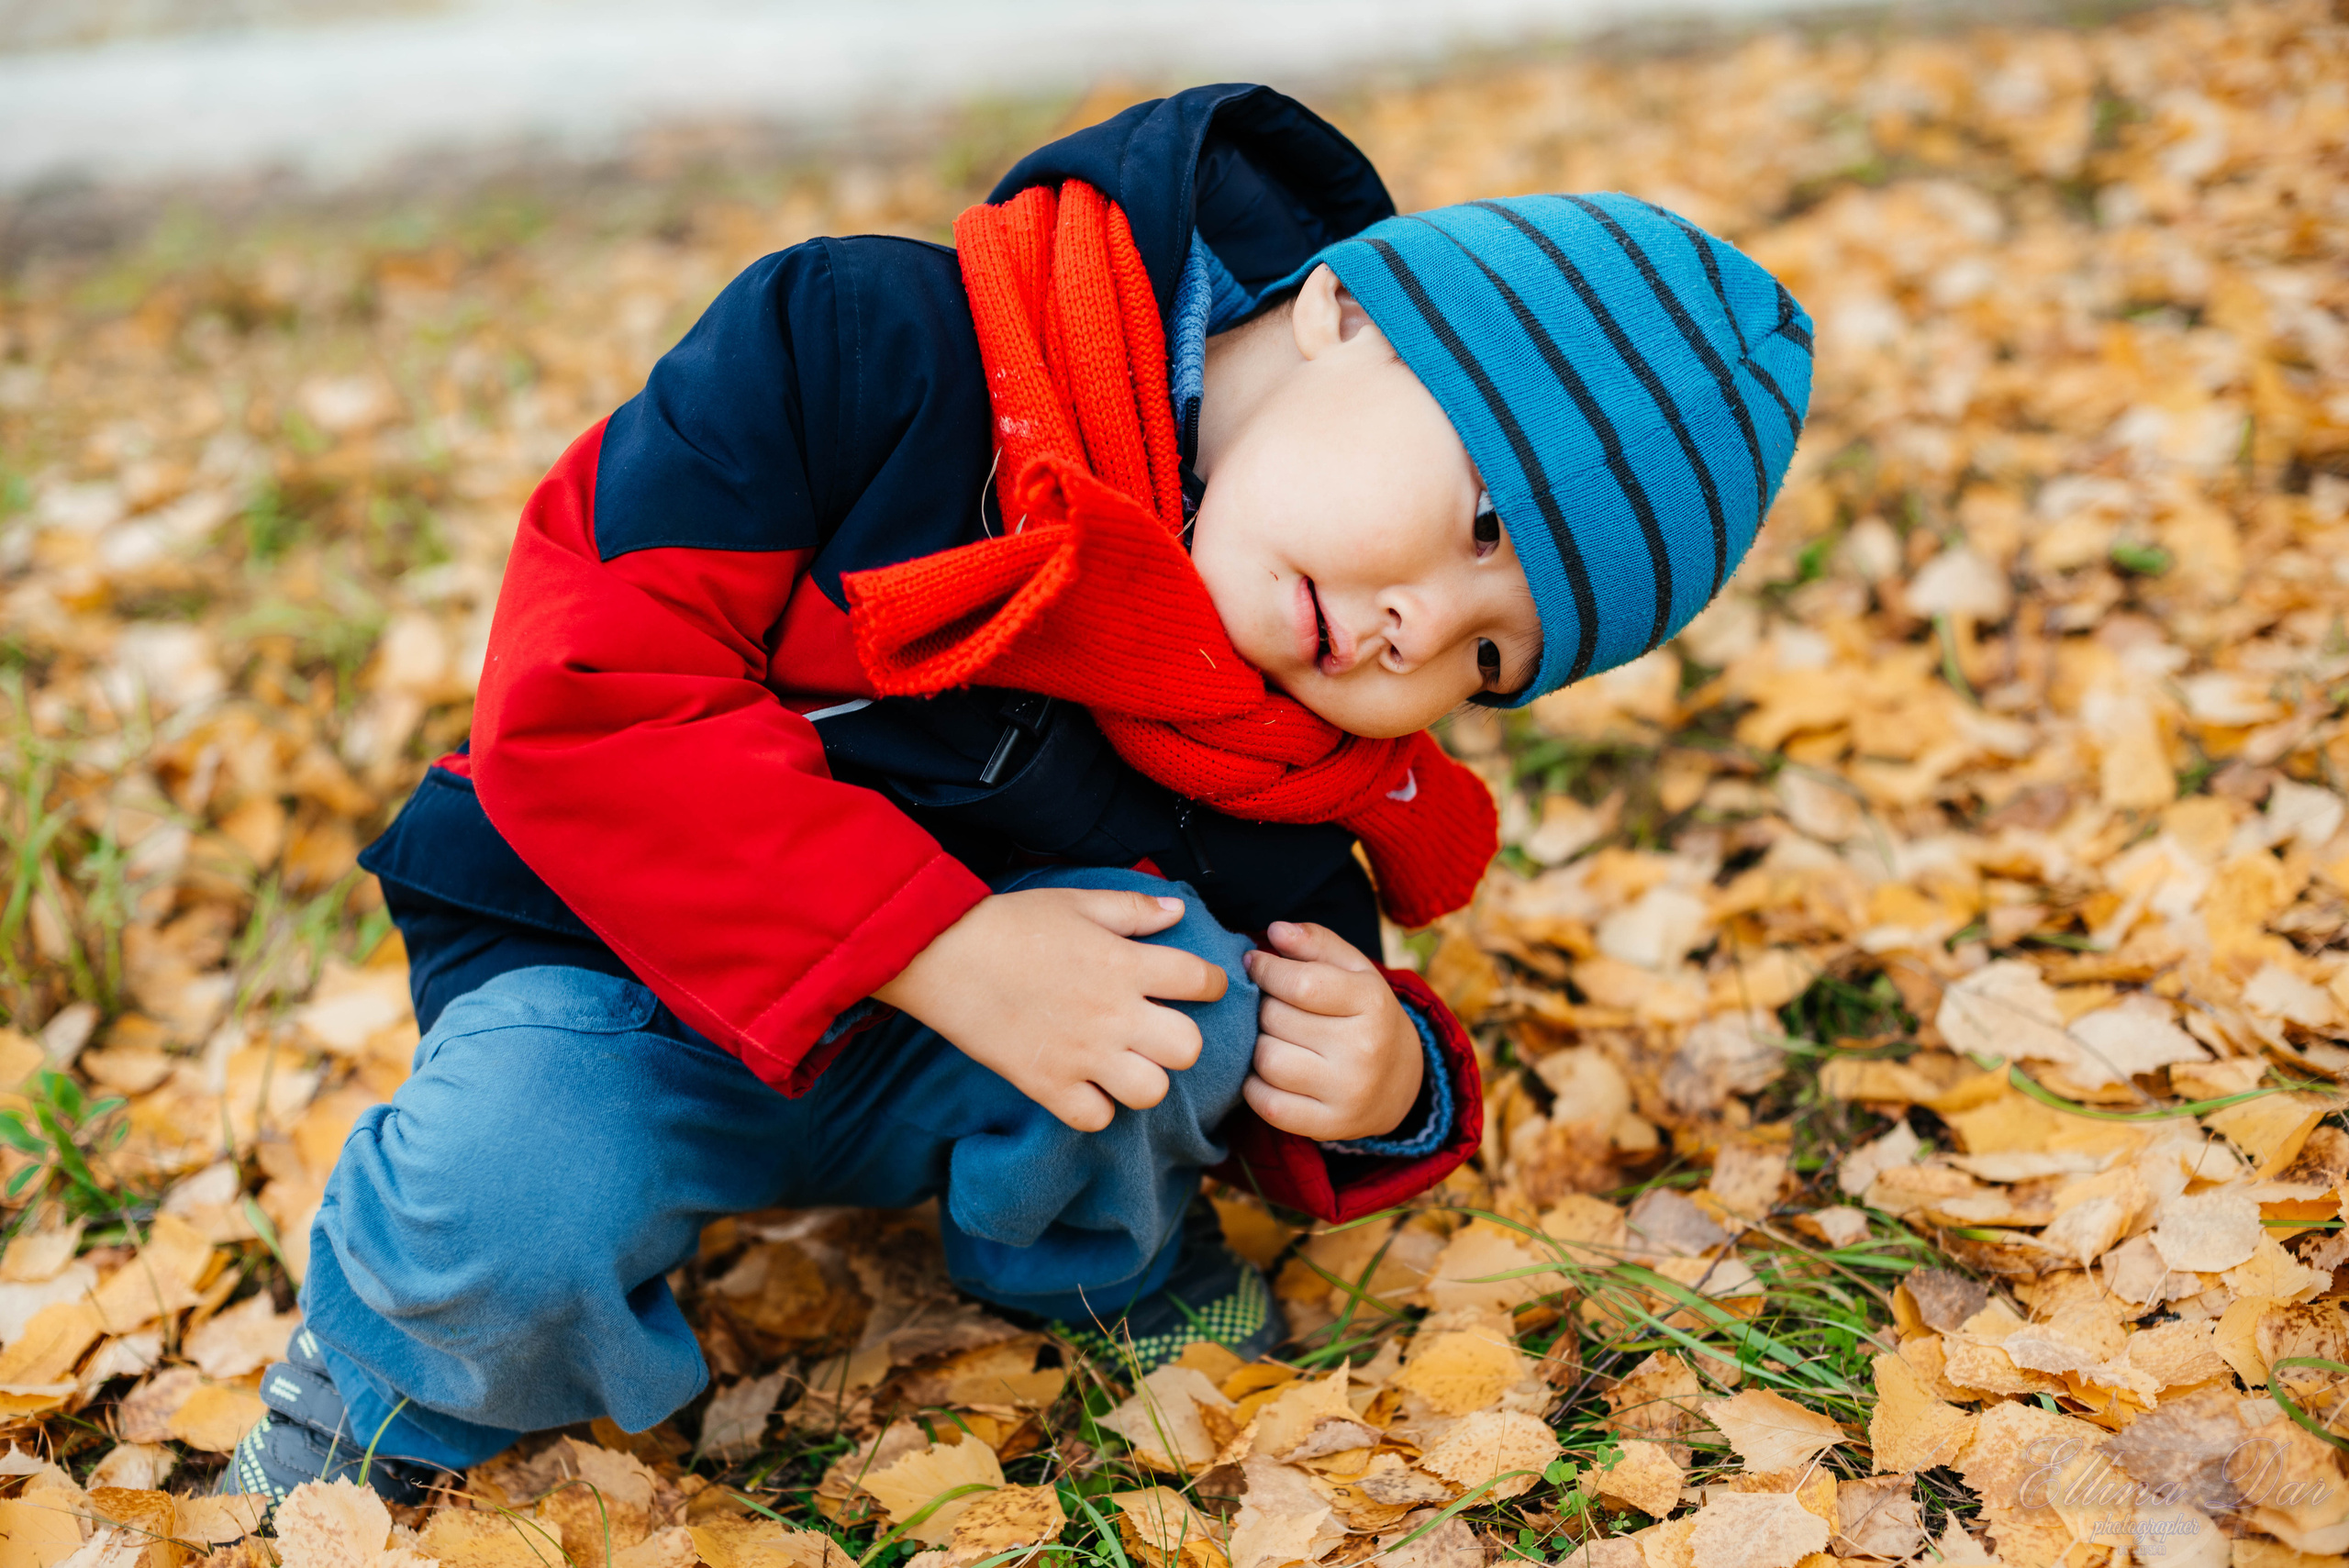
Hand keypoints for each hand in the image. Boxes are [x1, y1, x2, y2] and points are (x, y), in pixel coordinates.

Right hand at [874, 888, 1227, 1132]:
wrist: (943, 954)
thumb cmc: (1011, 923)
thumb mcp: (1077, 902)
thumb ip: (1132, 909)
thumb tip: (1178, 912)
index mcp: (1124, 964)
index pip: (1200, 981)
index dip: (1211, 983)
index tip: (1201, 985)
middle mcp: (1112, 1014)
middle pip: (1188, 1049)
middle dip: (1182, 1041)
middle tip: (1159, 1031)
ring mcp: (1081, 1055)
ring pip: (1151, 1092)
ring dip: (1144, 1079)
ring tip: (1126, 1064)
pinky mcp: (1046, 1084)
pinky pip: (1096, 1119)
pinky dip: (1096, 1108)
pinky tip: (1086, 1085)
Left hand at [1241, 921, 1423, 1142]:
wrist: (1401, 1082)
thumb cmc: (1364, 1014)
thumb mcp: (1354, 970)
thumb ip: (1316, 942)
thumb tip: (1276, 931)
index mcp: (1372, 1002)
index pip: (1301, 983)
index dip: (1266, 970)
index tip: (1255, 965)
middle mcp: (1364, 1049)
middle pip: (1276, 1019)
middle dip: (1263, 1007)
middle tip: (1272, 1006)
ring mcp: (1348, 1091)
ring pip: (1267, 1060)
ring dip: (1258, 1045)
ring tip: (1273, 1037)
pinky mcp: (1330, 1125)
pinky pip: (1267, 1104)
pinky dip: (1255, 1086)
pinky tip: (1267, 1072)